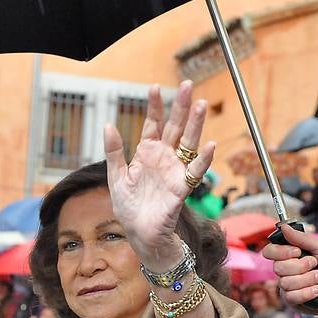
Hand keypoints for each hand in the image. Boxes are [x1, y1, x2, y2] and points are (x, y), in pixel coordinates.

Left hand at [104, 81, 214, 267]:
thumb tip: (108, 125)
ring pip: (188, 143)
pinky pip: (195, 171)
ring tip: (201, 104)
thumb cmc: (129, 207)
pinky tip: (209, 145)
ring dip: (195, 125)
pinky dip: (204, 159)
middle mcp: (164, 158)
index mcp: (146, 153)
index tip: (154, 87)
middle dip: (181, 106)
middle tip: (187, 84)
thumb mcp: (116, 176)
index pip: (153, 124)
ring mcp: (175, 171)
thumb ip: (114, 151)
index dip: (154, 106)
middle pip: (175, 127)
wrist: (139, 233)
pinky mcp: (182, 187)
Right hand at [261, 224, 317, 312]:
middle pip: (278, 267)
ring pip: (286, 282)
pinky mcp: (292, 300)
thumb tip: (283, 227)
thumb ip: (302, 237)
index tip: (297, 252)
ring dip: (309, 279)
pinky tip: (317, 290)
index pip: (270, 251)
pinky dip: (309, 292)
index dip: (281, 252)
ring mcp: (287, 286)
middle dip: (302, 266)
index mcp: (289, 256)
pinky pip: (292, 296)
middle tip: (315, 265)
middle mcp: (285, 270)